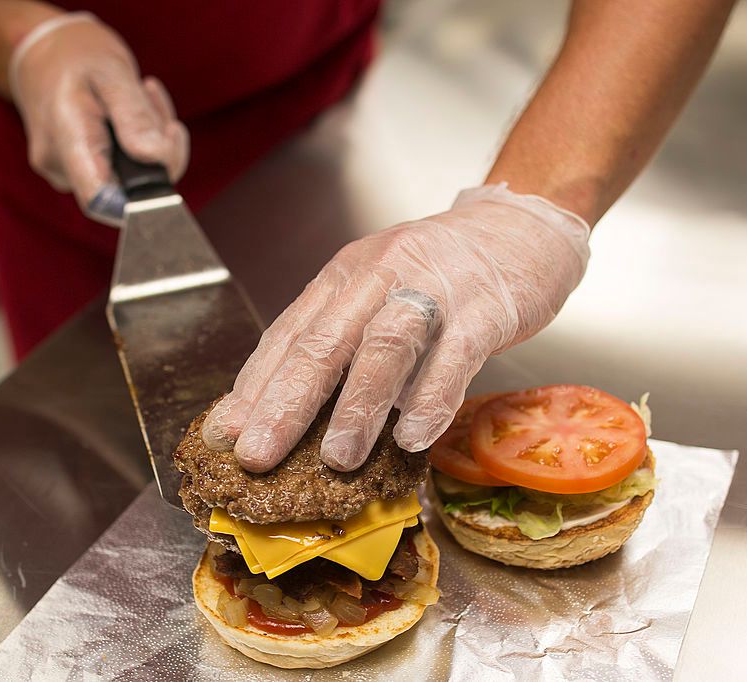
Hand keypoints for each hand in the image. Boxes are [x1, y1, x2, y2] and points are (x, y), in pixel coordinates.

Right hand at [8, 12, 188, 225]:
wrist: (43, 52)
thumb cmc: (76, 57)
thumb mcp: (111, 71)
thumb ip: (135, 116)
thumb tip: (159, 158)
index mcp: (65, 138)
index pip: (101, 201)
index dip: (140, 204)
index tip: (165, 162)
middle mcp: (60, 165)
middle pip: (126, 189)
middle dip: (158, 153)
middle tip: (154, 102)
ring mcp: (67, 173)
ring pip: (129, 180)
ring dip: (152, 143)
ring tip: (143, 95)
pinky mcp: (80, 172)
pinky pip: (123, 171)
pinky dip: (142, 144)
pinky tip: (137, 110)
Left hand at [202, 184, 590, 472]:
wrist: (520, 228)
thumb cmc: (442, 271)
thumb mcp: (378, 290)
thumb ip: (343, 339)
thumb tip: (297, 409)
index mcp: (346, 276)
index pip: (290, 333)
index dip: (255, 385)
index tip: (225, 432)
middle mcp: (380, 277)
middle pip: (324, 342)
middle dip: (285, 403)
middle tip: (257, 455)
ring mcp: (432, 291)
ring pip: (384, 347)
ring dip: (356, 407)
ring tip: (336, 459)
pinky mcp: (483, 309)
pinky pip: (453, 357)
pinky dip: (429, 399)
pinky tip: (411, 438)